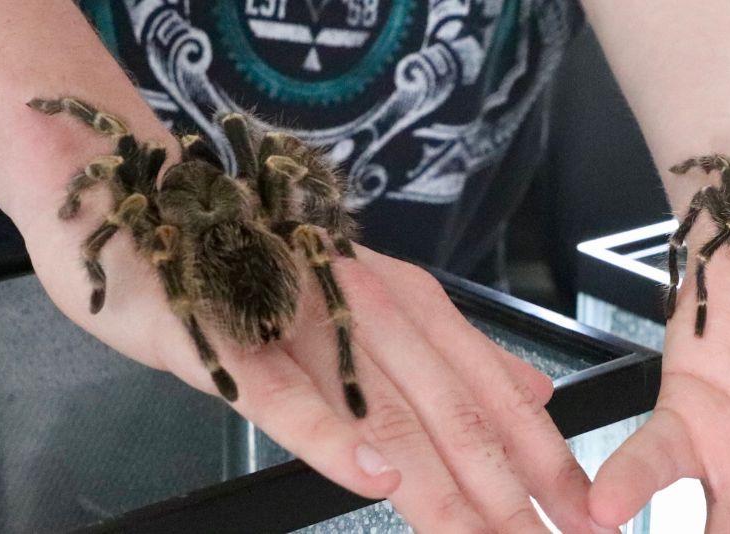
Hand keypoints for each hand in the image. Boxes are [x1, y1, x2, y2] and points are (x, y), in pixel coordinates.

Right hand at [20, 199, 612, 531]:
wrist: (144, 214)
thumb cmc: (260, 273)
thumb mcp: (375, 306)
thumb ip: (456, 353)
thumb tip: (535, 392)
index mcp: (412, 303)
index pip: (496, 391)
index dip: (547, 457)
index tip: (585, 511)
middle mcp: (371, 309)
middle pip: (457, 413)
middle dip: (514, 492)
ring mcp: (303, 324)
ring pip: (390, 416)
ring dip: (449, 489)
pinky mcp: (231, 344)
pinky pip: (290, 399)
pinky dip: (337, 441)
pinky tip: (380, 483)